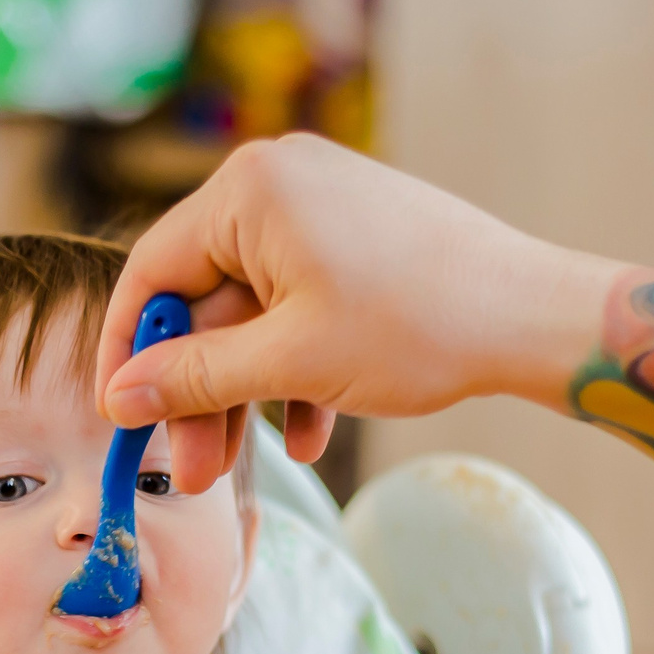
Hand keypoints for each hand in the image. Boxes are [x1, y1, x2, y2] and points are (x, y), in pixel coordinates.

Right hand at [96, 135, 626, 490]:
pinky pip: (299, 307)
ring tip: (237, 468)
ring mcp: (321, 209)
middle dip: (197, 392)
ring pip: (252, 314)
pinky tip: (309, 435)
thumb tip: (120, 398)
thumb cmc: (418, 325)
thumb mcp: (290, 362)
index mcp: (250, 190)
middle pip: (204, 300)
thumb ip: (193, 378)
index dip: (129, 351)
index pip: (152, 271)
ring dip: (244, 393)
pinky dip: (295, 370)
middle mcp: (278, 184)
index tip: (120, 417)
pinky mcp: (355, 241)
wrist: (533, 317)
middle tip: (190, 469)